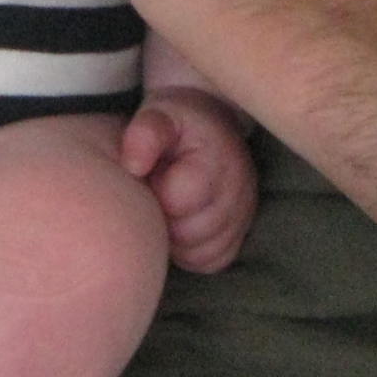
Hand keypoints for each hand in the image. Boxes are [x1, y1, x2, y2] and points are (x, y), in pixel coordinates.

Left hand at [121, 86, 257, 272]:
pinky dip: (191, 252)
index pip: (178, 201)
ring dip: (177, 240)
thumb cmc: (177, 124)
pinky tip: (180, 227)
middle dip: (165, 220)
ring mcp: (244, 215)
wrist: (210, 126)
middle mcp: (240, 191)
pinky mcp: (240, 234)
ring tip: (169, 210)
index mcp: (218, 160)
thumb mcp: (158, 115)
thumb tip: (132, 165)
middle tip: (158, 196)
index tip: (150, 178)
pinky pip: (212, 261)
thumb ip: (144, 134)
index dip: (154, 195)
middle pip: (190, 233)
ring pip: (202, 253)